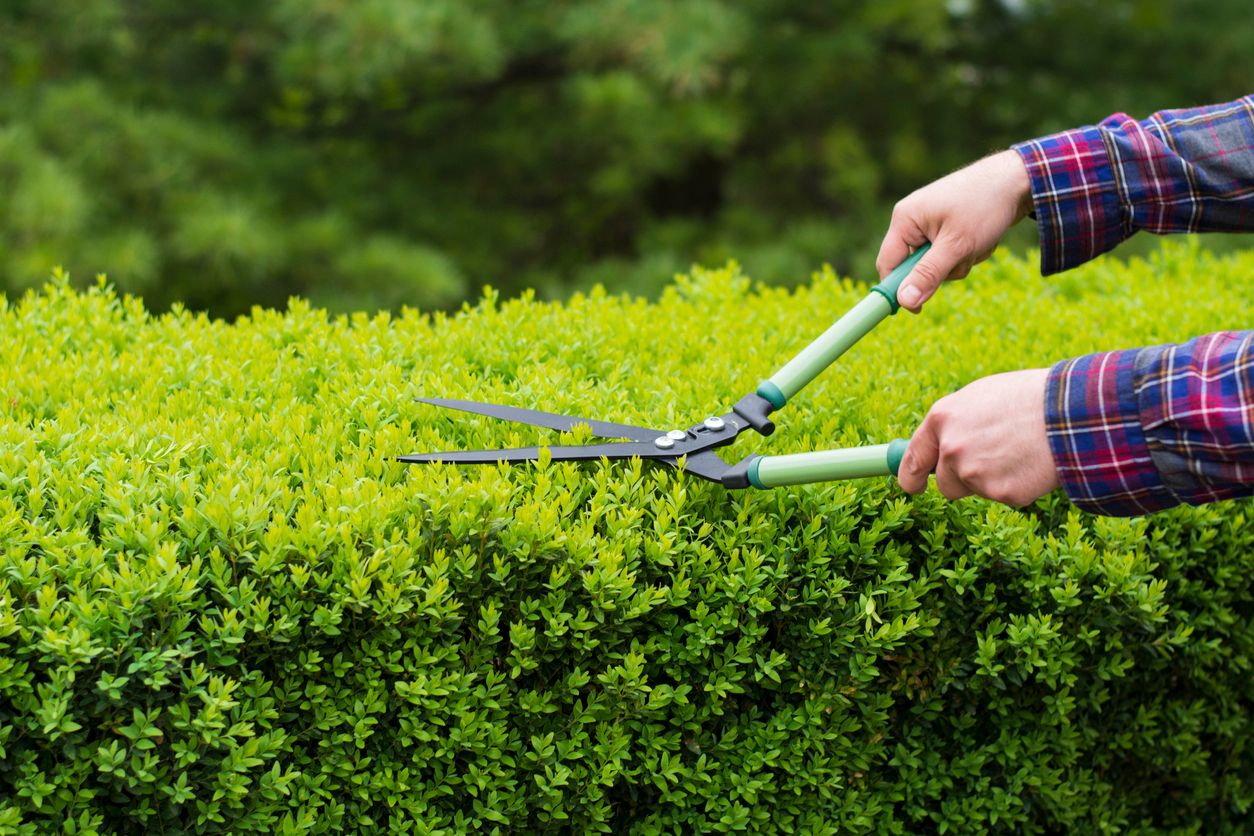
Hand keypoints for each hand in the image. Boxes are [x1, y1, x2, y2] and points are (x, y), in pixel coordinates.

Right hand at [877, 149, 1032, 312]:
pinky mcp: (947, 226)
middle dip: (943, 269)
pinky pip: (950, 253)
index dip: (898, 289)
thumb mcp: (957, 245)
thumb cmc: (984, 206)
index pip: (888, 264)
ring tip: (978, 242)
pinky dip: (967, 252)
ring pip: (937, 263)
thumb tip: (905, 302)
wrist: (1018, 179)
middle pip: (915, 266)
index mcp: (905, 220)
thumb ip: (928, 275)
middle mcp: (913, 220)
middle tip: (964, 257)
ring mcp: (930, 223)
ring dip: (960, 261)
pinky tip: (982, 237)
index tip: (916, 309)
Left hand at [897, 368, 1059, 506]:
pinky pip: (1003, 496)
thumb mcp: (980, 398)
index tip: (913, 486)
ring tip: (1018, 452)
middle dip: (961, 480)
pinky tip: (1032, 464)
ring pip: (975, 490)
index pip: (913, 459)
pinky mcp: (1000, 493)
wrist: (1070, 411)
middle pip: (944, 484)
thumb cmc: (1027, 398)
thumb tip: (939, 447)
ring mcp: (974, 474)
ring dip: (991, 481)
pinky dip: (1017, 486)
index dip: (910, 477)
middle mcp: (951, 449)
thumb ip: (954, 424)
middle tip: (991, 462)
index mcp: (942, 419)